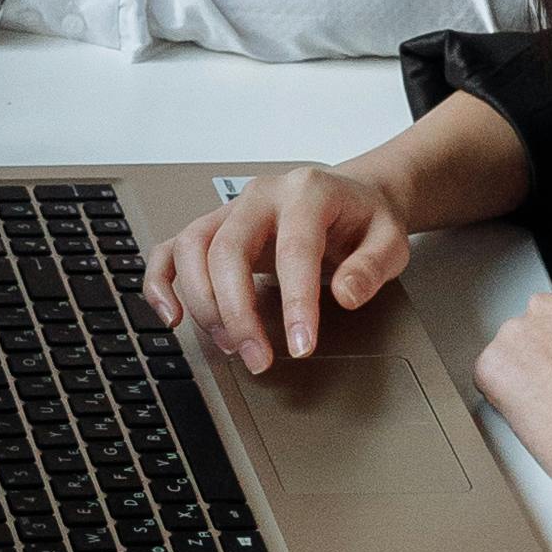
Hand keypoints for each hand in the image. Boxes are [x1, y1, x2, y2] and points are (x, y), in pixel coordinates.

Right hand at [143, 159, 418, 377]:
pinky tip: (171, 316)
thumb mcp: (390, 240)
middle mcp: (260, 196)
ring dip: (204, 303)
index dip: (295, 302)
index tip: (302, 346)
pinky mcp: (212, 229)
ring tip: (230, 344)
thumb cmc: (364, 220)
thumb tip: (346, 295)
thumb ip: (372, 267)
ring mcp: (230, 210)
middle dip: (238, 312)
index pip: (293, 248)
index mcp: (306, 192)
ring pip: (192, 249)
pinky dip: (162, 283)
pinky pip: (170, 250)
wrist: (349, 198)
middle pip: (229, 249)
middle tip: (258, 359)